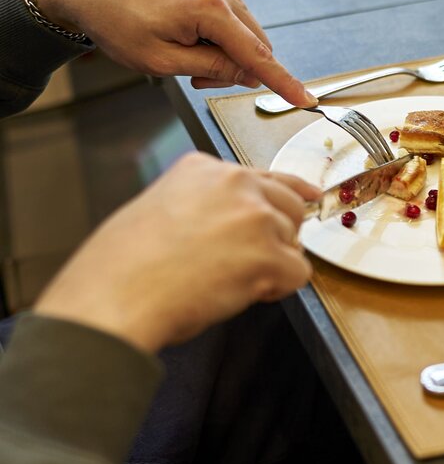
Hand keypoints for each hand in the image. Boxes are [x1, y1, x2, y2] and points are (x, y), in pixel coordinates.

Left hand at [34, 0, 316, 106]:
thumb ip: (211, 69)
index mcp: (209, 8)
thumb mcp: (161, 60)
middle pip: (255, 44)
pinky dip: (220, 37)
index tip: (305, 98)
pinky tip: (189, 40)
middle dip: (237, 69)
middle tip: (198, 80)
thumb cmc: (115, 20)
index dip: (283, 82)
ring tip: (185, 58)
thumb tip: (247, 74)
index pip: (257, 55)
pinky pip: (231, 17)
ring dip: (227, 54)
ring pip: (244, 32)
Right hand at [34, 154, 320, 352]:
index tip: (308, 197)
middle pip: (290, 206)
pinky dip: (279, 290)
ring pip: (293, 243)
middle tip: (250, 263)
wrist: (116, 295)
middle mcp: (235, 183)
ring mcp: (255, 217)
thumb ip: (202, 204)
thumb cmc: (123, 266)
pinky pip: (298, 274)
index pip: (263, 176)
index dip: (286, 195)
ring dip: (272, 267)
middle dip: (278, 237)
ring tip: (229, 283)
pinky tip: (246, 294)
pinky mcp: (269, 254)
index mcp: (203, 168)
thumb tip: (229, 226)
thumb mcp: (159, 208)